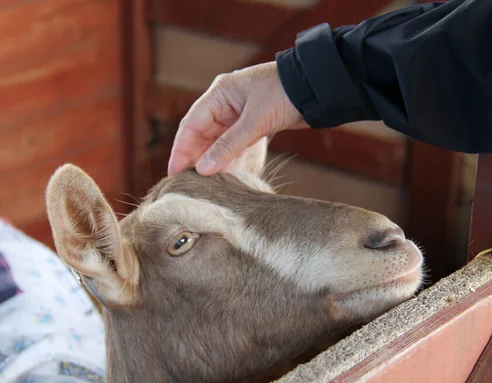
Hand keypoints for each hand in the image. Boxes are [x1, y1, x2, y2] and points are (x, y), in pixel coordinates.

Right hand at [167, 62, 306, 175]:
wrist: (319, 87)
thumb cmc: (286, 93)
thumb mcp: (256, 121)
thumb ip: (229, 146)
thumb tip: (204, 168)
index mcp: (219, 93)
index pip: (191, 124)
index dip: (181, 150)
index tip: (175, 172)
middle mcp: (225, 103)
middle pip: (202, 134)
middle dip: (195, 158)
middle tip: (187, 183)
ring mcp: (239, 114)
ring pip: (217, 141)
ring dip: (212, 160)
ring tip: (203, 183)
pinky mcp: (253, 124)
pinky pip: (233, 144)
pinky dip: (228, 158)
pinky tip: (223, 174)